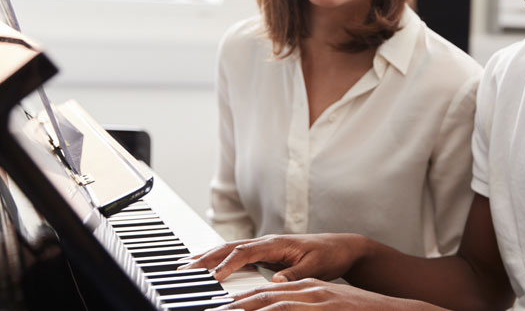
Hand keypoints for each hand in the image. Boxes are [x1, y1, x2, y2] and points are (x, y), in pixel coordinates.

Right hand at [180, 233, 368, 282]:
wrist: (341, 247)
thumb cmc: (329, 255)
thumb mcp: (315, 267)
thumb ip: (294, 273)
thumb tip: (275, 281)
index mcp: (276, 243)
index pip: (245, 252)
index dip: (227, 264)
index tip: (212, 277)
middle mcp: (267, 242)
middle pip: (230, 247)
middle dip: (206, 257)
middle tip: (183, 268)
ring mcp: (264, 246)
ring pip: (230, 249)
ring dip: (207, 256)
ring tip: (185, 264)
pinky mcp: (265, 253)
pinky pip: (237, 255)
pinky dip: (219, 259)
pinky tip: (207, 266)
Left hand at [214, 278, 439, 309]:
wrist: (393, 309)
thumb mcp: (325, 306)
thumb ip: (300, 306)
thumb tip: (275, 305)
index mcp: (305, 288)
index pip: (264, 290)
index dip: (238, 298)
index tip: (215, 306)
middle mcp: (308, 289)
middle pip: (262, 292)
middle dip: (232, 301)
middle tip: (209, 308)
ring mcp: (317, 298)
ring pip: (272, 300)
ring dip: (245, 307)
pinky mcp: (325, 306)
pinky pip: (289, 309)